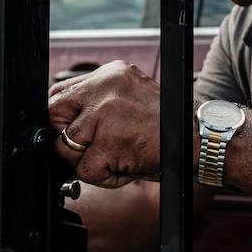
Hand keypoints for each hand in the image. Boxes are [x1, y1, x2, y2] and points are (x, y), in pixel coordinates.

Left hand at [47, 60, 162, 187]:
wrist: (198, 140)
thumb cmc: (167, 125)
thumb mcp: (130, 97)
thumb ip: (100, 101)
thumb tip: (66, 120)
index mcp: (110, 74)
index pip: (60, 91)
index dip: (61, 117)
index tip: (71, 131)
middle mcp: (105, 87)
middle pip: (53, 113)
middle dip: (67, 137)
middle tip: (91, 147)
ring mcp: (105, 114)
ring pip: (67, 146)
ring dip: (88, 161)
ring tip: (117, 157)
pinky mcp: (109, 143)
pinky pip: (85, 171)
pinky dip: (104, 178)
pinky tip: (125, 168)